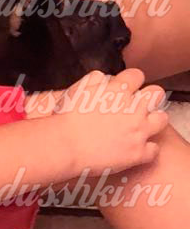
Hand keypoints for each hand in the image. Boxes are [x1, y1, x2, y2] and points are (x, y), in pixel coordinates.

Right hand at [52, 68, 169, 175]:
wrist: (66, 145)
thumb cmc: (66, 118)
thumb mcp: (77, 90)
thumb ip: (94, 80)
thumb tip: (103, 77)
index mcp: (117, 90)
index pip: (137, 75)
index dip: (132, 81)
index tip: (128, 88)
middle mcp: (133, 108)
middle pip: (156, 93)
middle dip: (149, 97)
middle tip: (139, 106)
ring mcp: (138, 130)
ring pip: (162, 119)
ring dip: (153, 121)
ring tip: (142, 126)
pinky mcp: (139, 152)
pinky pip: (154, 149)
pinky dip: (146, 149)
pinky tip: (135, 148)